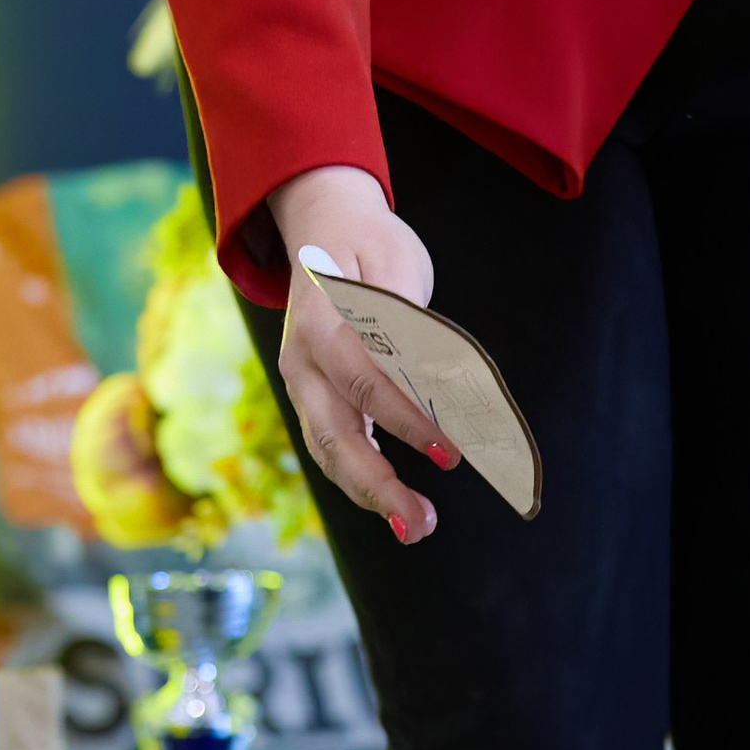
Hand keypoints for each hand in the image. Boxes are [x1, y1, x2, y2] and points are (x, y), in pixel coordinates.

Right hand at [266, 164, 453, 544]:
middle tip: (422, 523)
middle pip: (335, 434)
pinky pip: (333, 448)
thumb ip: (406, 319)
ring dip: (369, 495)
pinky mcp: (313, 398)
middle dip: (378, 484)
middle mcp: (300, 360)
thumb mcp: (394, 261)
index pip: (365, 380)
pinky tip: (396, 507)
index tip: (450, 449)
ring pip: (328, 452)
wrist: (321, 221)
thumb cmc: (368, 241)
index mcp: (318, 320)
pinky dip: (362, 481)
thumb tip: (433, 376)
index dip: (406, 418)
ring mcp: (300, 383)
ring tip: (415, 527)